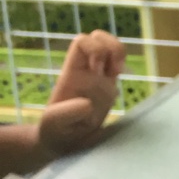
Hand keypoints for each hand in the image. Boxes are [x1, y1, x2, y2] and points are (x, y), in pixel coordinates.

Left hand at [37, 31, 124, 158]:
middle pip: (98, 37)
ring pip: (111, 46)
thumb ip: (66, 114)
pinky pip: (117, 62)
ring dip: (119, 55)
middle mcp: (85, 70)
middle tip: (112, 71)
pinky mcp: (108, 85)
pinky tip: (120, 78)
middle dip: (111, 48)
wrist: (64, 142)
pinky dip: (124, 64)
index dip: (95, 50)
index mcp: (72, 73)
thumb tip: (87, 104)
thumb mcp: (54, 125)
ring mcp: (98, 76)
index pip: (82, 42)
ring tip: (117, 73)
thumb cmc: (55, 132)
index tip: (98, 72)